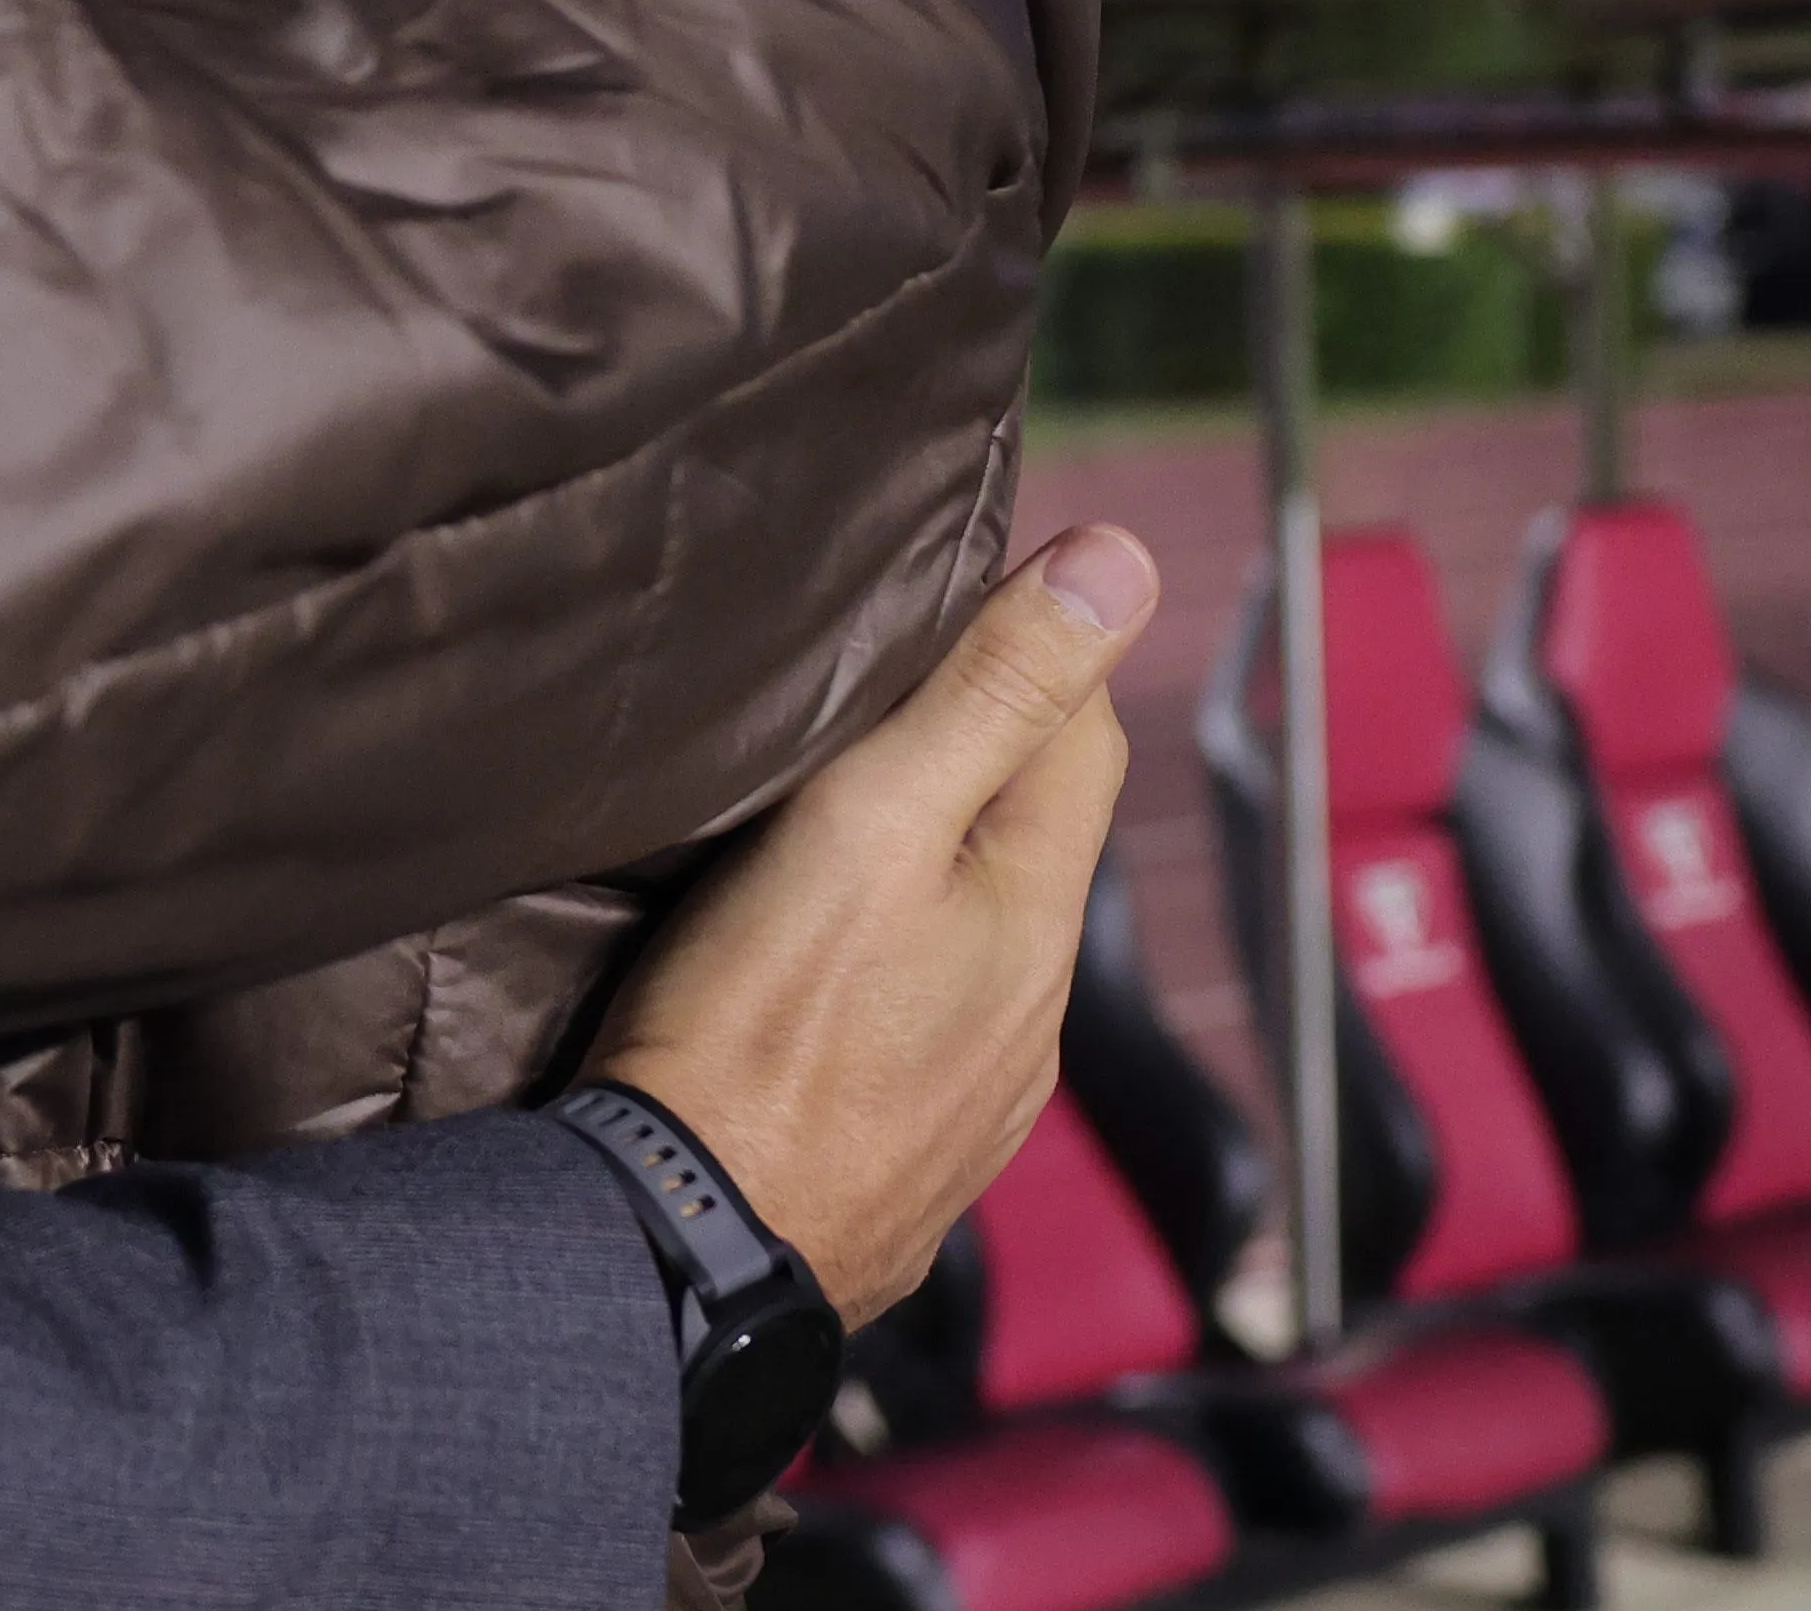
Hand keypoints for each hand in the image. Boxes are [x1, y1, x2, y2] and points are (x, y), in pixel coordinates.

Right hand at [584, 523, 1156, 1322]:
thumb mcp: (869, 823)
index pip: (1084, 731)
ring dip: (931, 875)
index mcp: (1034, 910)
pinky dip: (893, 975)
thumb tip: (1120, 563)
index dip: (1033, 646)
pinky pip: (929, 1028)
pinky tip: (816, 978)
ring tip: (827, 837)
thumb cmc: (762, 1031)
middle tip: (867, 700)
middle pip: (1033, 836)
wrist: (690, 1247)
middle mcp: (1033, 1009)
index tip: (951, 598)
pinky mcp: (912, 1155)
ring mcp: (980, 1095)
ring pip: (980, 939)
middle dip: (977, 758)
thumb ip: (990, 694)